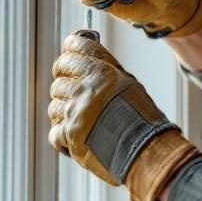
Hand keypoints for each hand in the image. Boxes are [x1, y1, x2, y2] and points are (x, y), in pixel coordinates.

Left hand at [48, 32, 199, 200]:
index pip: (76, 47)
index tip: (70, 53)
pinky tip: (76, 138)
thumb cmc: (143, 120)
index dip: (71, 49)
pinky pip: (54, 131)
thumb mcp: (130, 85)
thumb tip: (89, 58)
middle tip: (71, 88)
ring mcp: (75, 112)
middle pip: (60, 76)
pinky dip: (63, 136)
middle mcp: (85, 89)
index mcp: (102, 73)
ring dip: (64, 112)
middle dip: (64, 81)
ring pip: (54, 105)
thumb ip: (106, 70)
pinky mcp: (68, 135)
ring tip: (81, 120)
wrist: (147, 152)